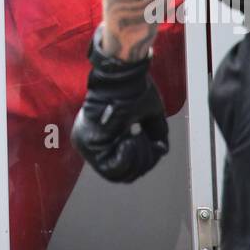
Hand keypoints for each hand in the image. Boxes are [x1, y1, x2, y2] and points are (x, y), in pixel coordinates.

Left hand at [71, 25, 168, 182]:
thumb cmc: (135, 88)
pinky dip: (128, 157)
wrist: (124, 74)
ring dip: (137, 158)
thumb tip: (160, 149)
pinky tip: (132, 137)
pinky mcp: (90, 142)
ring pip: (119, 174)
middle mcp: (94, 144)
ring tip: (138, 135)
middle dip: (144, 161)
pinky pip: (111, 168)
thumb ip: (154, 133)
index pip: (124, 168)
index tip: (153, 144)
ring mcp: (89, 145)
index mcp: (105, 136)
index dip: (144, 162)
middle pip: (123, 175)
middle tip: (147, 140)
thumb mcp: (148, 114)